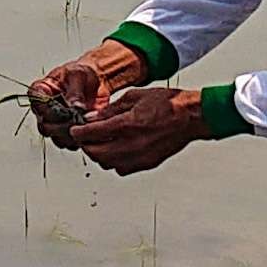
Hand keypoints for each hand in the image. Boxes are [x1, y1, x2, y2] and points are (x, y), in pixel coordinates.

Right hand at [28, 42, 150, 145]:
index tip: (64, 110)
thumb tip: (75, 106)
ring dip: (71, 136)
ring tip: (84, 125)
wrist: (96, 80)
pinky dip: (79, 140)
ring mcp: (55, 123)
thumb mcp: (78, 75)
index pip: (37, 105)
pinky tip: (88, 131)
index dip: (50, 110)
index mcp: (40, 92)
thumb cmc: (82, 73)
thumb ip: (75, 91)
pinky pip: (69, 143)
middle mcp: (44, 110)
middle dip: (62, 126)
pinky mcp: (67, 131)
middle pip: (45, 126)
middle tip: (77, 120)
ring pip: (56, 138)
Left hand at [69, 84, 205, 175]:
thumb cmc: (166, 104)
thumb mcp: (133, 97)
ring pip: (107, 164)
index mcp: (127, 125)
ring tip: (100, 143)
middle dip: (86, 145)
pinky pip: (122, 169)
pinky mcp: (147, 164)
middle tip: (85, 137)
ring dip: (99, 155)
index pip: (92, 134)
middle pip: (96, 153)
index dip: (78, 133)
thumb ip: (110, 110)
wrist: (190, 117)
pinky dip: (114, 162)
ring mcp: (139, 157)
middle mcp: (131, 144)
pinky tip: (117, 150)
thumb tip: (92, 118)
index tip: (75, 130)